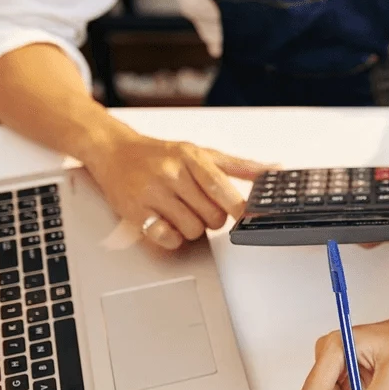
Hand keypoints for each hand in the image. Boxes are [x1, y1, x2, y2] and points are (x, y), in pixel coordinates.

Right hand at [82, 130, 273, 249]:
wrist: (113, 151)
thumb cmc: (162, 154)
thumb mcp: (202, 153)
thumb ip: (239, 166)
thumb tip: (274, 170)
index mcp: (192, 157)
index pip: (224, 190)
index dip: (239, 209)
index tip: (244, 216)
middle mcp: (172, 173)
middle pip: (213, 216)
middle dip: (213, 218)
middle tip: (201, 207)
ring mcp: (152, 192)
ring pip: (193, 230)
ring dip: (193, 228)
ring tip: (182, 212)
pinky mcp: (135, 211)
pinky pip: (167, 238)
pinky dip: (172, 237)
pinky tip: (167, 223)